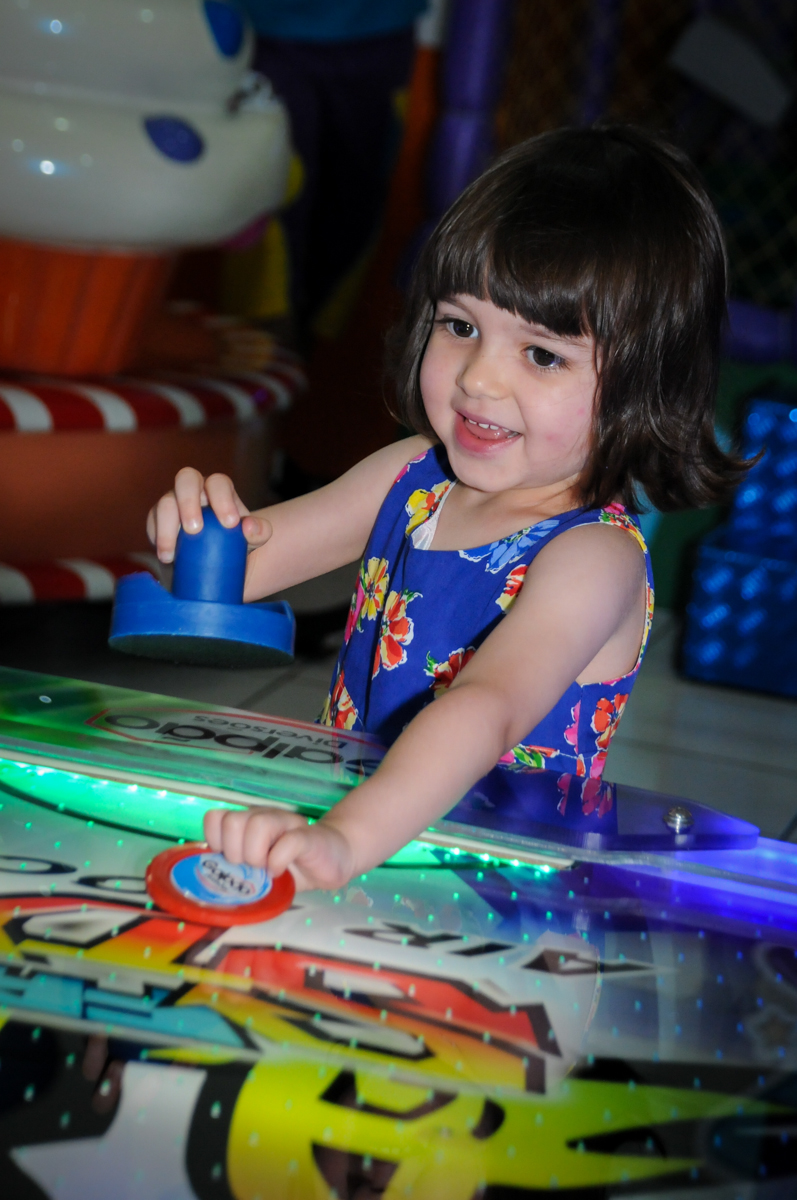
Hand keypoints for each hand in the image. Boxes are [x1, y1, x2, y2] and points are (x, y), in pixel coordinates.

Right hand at [146, 467, 272, 564]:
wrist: (214, 567)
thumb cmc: (235, 546)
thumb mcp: (252, 541)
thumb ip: (259, 533)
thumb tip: (250, 527)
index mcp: (219, 491)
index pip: (218, 483)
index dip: (222, 498)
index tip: (230, 524)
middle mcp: (194, 491)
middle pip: (186, 479)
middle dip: (189, 502)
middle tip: (195, 530)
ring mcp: (173, 504)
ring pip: (165, 503)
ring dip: (167, 527)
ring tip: (173, 554)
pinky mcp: (157, 521)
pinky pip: (152, 523)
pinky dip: (157, 539)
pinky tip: (166, 557)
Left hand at [203, 806, 357, 892]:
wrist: (336, 857)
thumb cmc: (292, 866)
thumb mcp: (259, 869)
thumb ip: (237, 867)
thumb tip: (211, 881)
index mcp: (248, 823)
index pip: (215, 818)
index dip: (216, 840)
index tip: (229, 860)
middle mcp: (264, 817)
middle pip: (233, 821)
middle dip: (236, 852)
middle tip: (251, 868)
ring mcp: (286, 823)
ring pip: (257, 824)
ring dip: (256, 856)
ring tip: (266, 870)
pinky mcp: (307, 836)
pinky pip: (286, 843)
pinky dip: (278, 861)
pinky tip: (280, 871)